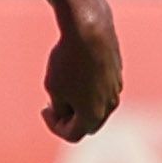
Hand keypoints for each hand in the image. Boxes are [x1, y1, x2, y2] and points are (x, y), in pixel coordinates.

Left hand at [41, 0, 121, 142]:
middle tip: (53, 103)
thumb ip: (60, 108)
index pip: (72, 134)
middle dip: (70, 119)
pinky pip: (103, 90)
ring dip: (80, 104)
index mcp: (93, 115)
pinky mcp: (118, 74)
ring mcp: (116, 89)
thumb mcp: (54, 88)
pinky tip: (76, 72)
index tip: (44, 108)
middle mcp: (109, 106)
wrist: (89, 28)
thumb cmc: (67, 60)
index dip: (53, 126)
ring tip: (64, 86)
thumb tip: (66, 114)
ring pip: (97, 107)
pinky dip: (89, 89)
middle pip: (88, 125)